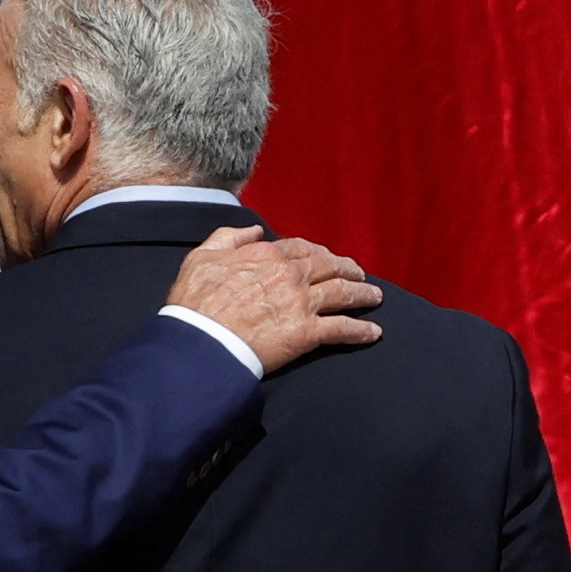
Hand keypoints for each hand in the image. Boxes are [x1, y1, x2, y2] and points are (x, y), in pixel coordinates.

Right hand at [167, 225, 385, 370]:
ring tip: (375, 297)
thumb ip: (228, 237)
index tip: (325, 257)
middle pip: (329, 267)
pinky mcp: (307, 333)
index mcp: (268, 255)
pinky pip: (342, 329)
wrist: (202, 341)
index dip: (317, 252)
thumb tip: (254, 230)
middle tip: (358, 275)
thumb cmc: (195, 303)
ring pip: (342, 294)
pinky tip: (373, 333)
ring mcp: (302, 303)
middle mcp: (291, 274)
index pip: (301, 248)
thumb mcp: (202, 257)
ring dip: (362, 294)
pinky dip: (360, 331)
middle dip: (347, 269)